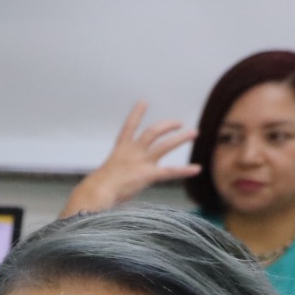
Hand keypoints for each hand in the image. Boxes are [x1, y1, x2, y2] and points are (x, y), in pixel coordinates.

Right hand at [64, 101, 199, 215]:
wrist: (97, 193)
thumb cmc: (97, 189)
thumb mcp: (107, 175)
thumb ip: (118, 174)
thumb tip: (119, 182)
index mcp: (120, 150)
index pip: (129, 127)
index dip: (136, 114)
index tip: (143, 102)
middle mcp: (132, 152)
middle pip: (152, 132)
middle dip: (167, 126)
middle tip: (179, 123)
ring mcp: (141, 162)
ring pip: (164, 145)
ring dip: (180, 138)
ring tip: (193, 133)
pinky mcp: (148, 174)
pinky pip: (170, 171)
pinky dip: (184, 170)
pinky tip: (197, 168)